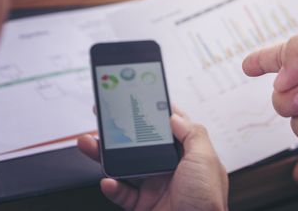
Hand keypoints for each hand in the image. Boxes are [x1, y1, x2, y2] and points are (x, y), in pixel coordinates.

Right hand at [78, 109, 228, 210]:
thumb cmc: (207, 202)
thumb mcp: (206, 159)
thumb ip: (192, 134)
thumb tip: (175, 115)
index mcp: (189, 155)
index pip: (171, 128)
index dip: (155, 113)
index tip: (138, 98)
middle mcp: (172, 169)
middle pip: (142, 145)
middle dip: (123, 132)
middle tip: (105, 119)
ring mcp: (156, 187)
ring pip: (126, 166)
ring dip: (107, 155)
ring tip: (91, 142)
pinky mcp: (143, 206)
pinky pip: (122, 192)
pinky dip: (112, 186)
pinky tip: (107, 180)